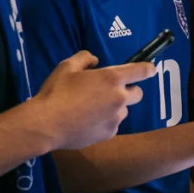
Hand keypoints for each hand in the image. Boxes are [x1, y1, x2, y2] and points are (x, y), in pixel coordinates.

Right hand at [28, 51, 154, 149]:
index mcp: (112, 78)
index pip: (142, 71)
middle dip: (128, 91)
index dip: (148, 69)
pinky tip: (86, 122)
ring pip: (123, 110)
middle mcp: (119, 98)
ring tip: (91, 109)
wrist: (45, 124)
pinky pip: (113, 125)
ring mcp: (116, 118)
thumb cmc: (56, 92)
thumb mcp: (67, 66)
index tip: (148, 69)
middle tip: (109, 92)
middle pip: (138, 94)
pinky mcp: (109, 133)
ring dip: (114, 108)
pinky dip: (104, 122)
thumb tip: (96, 61)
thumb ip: (85, 58)